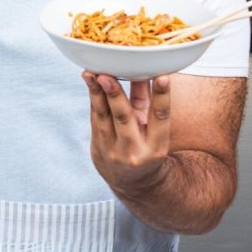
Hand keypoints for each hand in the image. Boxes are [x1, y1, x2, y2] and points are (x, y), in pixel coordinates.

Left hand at [81, 70, 171, 197]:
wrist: (131, 182)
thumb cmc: (146, 148)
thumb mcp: (154, 129)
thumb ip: (147, 100)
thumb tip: (143, 69)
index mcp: (156, 147)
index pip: (161, 118)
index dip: (162, 97)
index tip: (162, 77)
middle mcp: (134, 151)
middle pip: (124, 118)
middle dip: (114, 94)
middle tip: (106, 75)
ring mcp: (113, 151)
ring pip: (103, 117)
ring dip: (95, 92)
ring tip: (90, 73)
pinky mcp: (97, 147)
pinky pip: (95, 118)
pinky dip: (93, 98)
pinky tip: (89, 81)